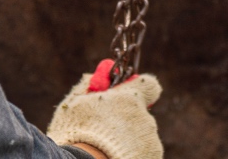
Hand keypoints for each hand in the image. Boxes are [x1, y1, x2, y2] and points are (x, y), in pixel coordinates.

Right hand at [47, 62, 162, 158]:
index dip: (139, 89)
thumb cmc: (76, 132)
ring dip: (128, 139)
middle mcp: (145, 118)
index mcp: (131, 98)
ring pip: (141, 135)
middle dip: (127, 119)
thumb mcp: (75, 103)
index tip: (128, 95)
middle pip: (141, 113)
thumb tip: (94, 76)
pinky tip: (113, 157)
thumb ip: (89, 86)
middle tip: (107, 128)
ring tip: (106, 147)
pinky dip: (131, 154)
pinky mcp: (151, 158)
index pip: (149, 85)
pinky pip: (142, 152)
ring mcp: (150, 142)